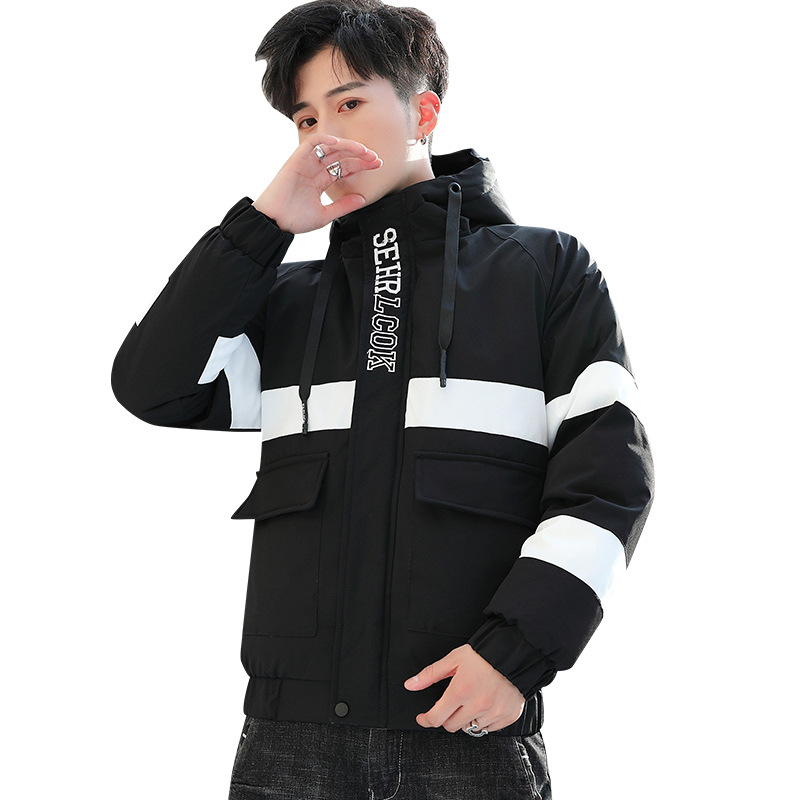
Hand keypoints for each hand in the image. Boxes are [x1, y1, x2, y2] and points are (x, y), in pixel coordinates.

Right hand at [252, 134, 382, 233]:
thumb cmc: (294, 220)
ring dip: (348, 146)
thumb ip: (344, 206)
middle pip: (341, 155)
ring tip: (364, 151)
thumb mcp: (325, 214)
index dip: (361, 165)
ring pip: (330, 146)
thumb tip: (363, 199)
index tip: (377, 165)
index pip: (345, 167)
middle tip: (375, 158)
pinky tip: (339, 143)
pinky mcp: (295, 160)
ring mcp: (305, 163)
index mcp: (320, 180)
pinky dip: (325, 139)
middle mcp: (314, 169)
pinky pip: (311, 143)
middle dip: (360, 155)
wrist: (274, 223)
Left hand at [403, 643, 525, 732]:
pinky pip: (489, 728)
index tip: (423, 718)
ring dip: (466, 719)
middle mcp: (477, 705)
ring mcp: (493, 713)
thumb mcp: (453, 659)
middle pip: (452, 726)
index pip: (436, 718)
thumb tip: (410, 684)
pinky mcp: (507, 716)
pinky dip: (484, 720)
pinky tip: (485, 705)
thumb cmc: (482, 655)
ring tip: (471, 701)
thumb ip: (430, 674)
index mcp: (460, 691)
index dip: (426, 720)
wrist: (514, 653)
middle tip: (451, 703)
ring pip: (471, 728)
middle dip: (446, 717)